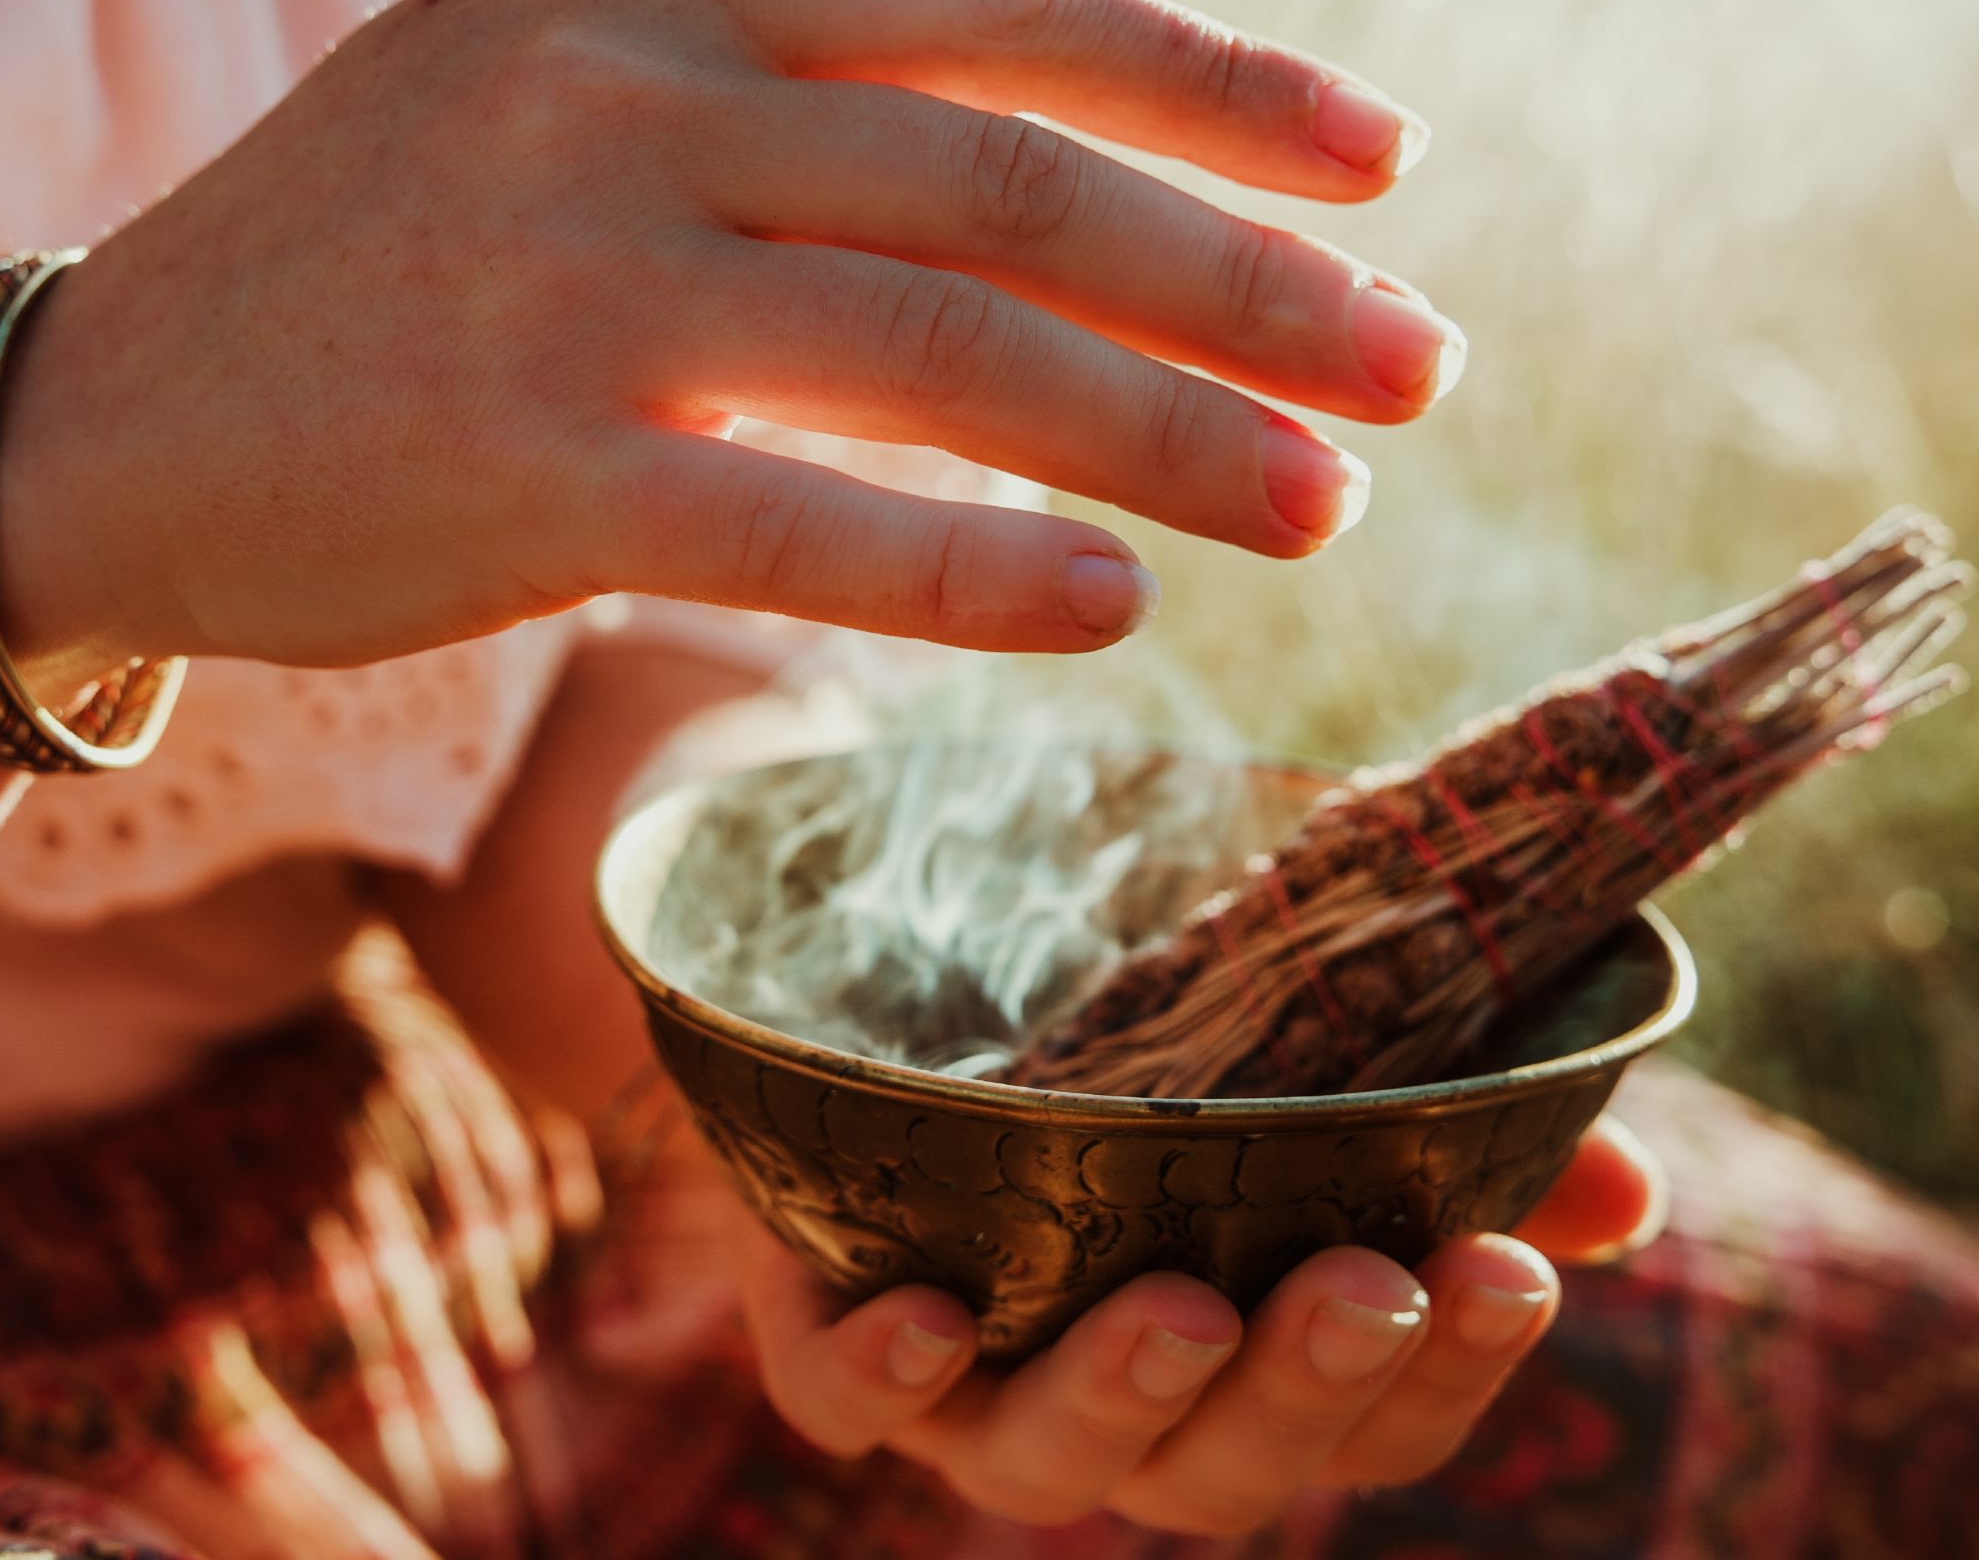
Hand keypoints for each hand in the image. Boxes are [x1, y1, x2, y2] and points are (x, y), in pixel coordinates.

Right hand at [0, 0, 1456, 695]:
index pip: (993, 11)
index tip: (1384, 167)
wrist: (115, 401)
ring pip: (930, 350)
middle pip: (1006, 181)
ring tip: (1328, 508)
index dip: (1208, 83)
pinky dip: (963, 568)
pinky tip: (1118, 603)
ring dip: (1158, 433)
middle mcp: (629, 104)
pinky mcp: (518, 473)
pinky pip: (782, 521)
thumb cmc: (372, 220)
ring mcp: (568, 286)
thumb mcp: (533, 25)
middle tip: (1422, 367)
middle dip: (1240, 282)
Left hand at [740, 1116, 1664, 1532]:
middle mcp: (1118, 1396)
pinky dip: (883, 1372)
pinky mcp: (831, 1328)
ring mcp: (973, 1377)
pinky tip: (931, 1318)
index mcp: (1246, 1358)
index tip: (1513, 1267)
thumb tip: (1623, 1191)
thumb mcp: (1306, 1046)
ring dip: (1124, 1391)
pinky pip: (837, 1390)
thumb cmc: (1148, 1049)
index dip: (1450, 1366)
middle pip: (1224, 1464)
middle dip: (1305, 1384)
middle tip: (1368, 1280)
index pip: (1374, 1416)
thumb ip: (1453, 1114)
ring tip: (1185, 1306)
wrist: (917, 990)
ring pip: (1046, 1455)